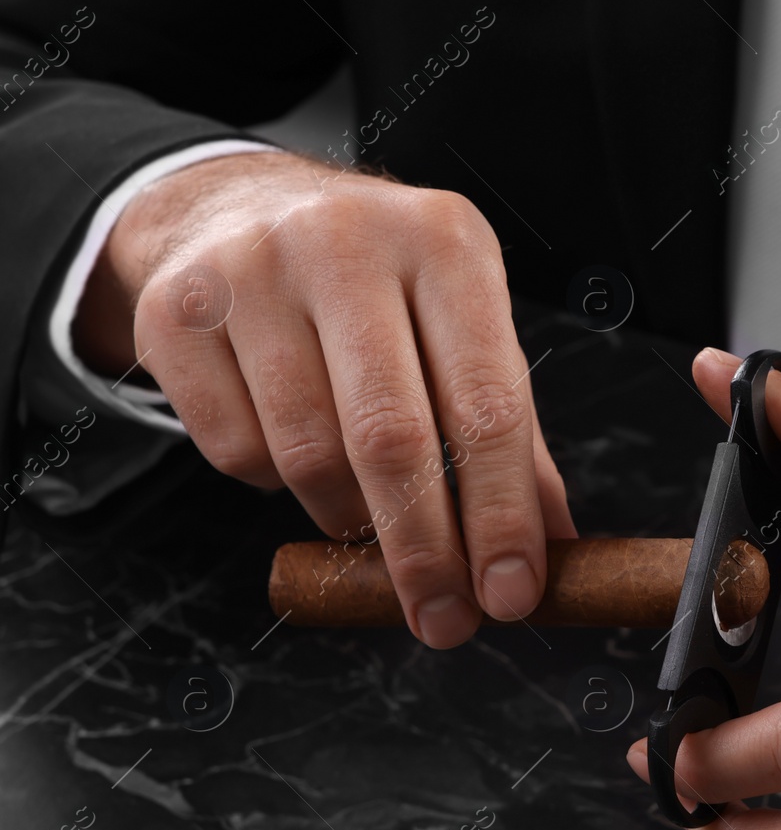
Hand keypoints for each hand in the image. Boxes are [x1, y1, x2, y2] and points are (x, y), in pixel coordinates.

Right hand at [76, 151, 572, 647]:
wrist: (236, 208)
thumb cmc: (378, 285)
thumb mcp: (462, 327)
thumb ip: (512, 434)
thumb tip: (553, 545)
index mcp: (446, 243)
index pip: (487, 404)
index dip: (502, 516)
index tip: (512, 594)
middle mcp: (349, 243)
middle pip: (392, 439)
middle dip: (425, 552)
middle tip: (445, 621)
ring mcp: (253, 272)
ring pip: (308, 455)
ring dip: (350, 520)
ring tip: (371, 519)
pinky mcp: (178, 313)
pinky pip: (237, 452)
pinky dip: (275, 484)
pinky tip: (296, 450)